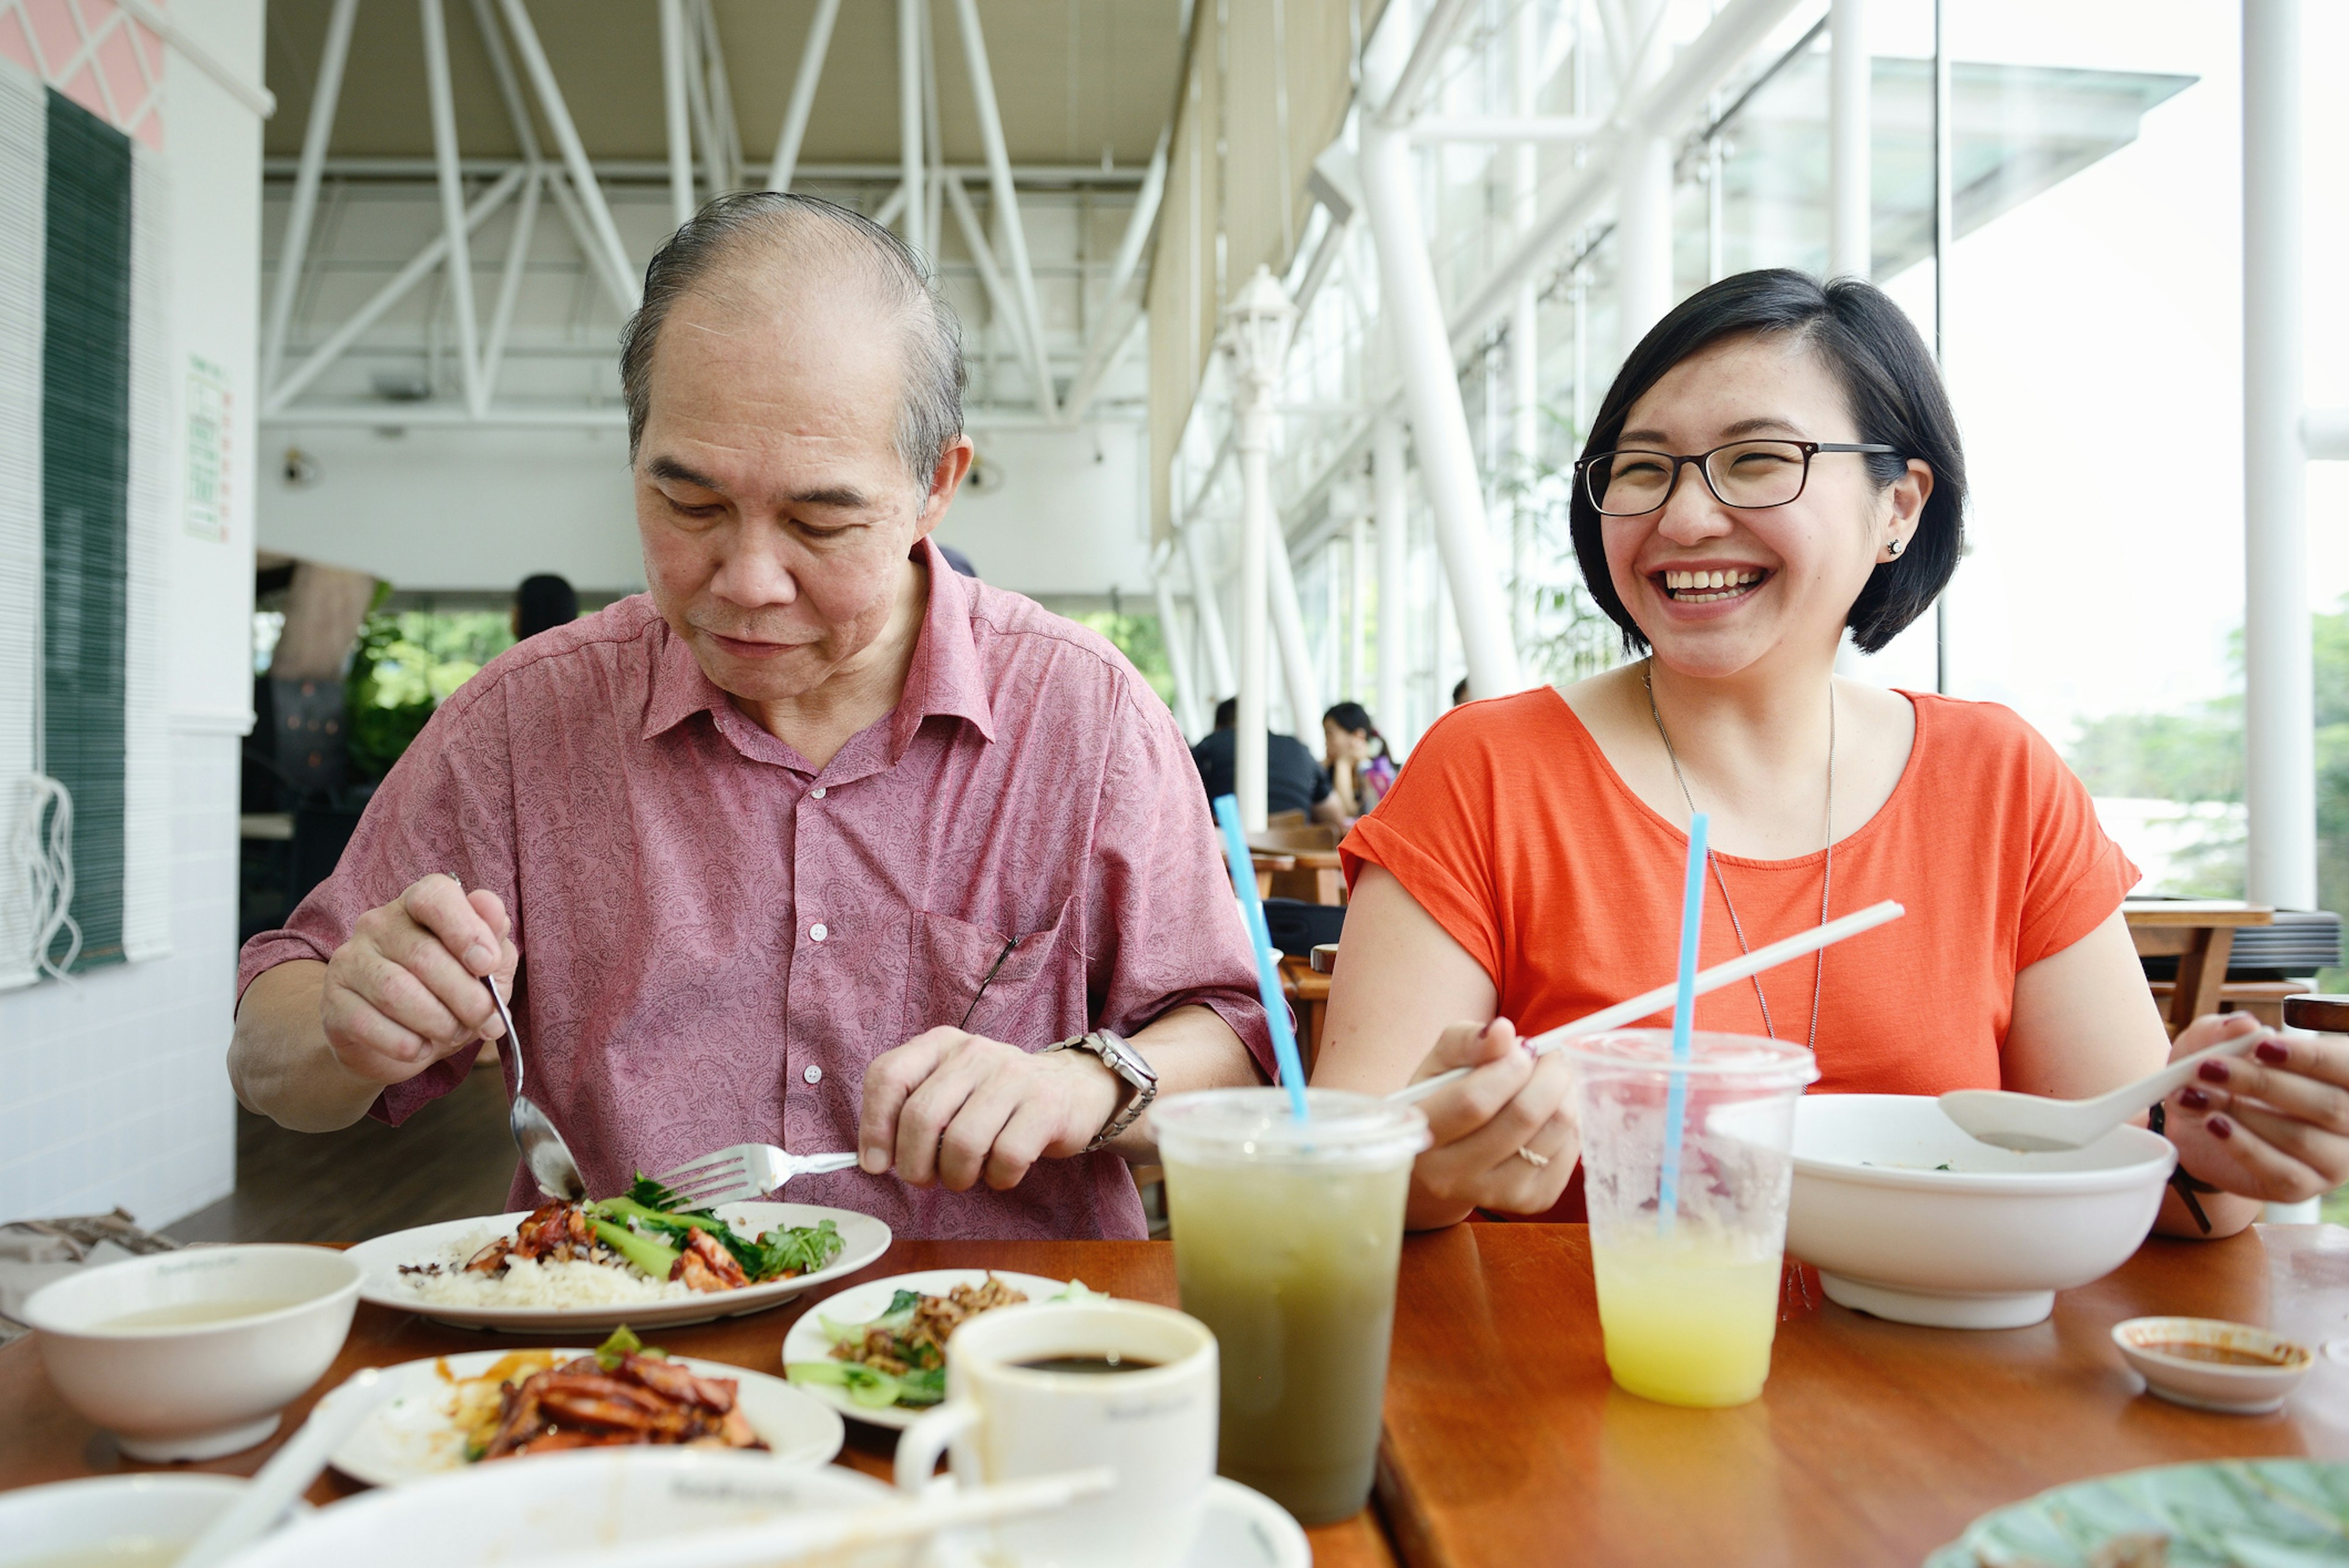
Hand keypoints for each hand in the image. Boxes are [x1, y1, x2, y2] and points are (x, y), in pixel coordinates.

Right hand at [319, 874, 517, 1086]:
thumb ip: (494, 941)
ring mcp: (350, 960)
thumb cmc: (446, 993)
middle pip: (423, 955)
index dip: (466, 929)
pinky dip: (405, 1043)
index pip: (435, 897)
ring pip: (396, 991)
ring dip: (438, 1021)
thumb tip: (496, 917)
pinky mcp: (333, 1001)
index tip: (488, 964)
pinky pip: (367, 1023)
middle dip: (465, 996)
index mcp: (419, 904)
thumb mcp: (482, 968)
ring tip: (454, 1033)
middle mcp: (379, 924)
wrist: (395, 1040)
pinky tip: (421, 1048)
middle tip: (484, 1018)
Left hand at [859, 1029, 1123, 1191]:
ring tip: (965, 1176)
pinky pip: (1006, 1158)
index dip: (874, 1127)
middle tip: (926, 1179)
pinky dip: (998, 1179)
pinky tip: (1002, 1172)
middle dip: (915, 1165)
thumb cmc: (997, 1099)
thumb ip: (909, 1112)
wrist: (1073, 1088)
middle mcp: (974, 1053)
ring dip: (957, 1177)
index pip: (888, 1076)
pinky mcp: (1045, 1106)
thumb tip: (872, 1160)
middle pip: (922, 1117)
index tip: (876, 1163)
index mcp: (941, 1044)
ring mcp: (1013, 1076)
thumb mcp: (950, 1089)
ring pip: (963, 1143)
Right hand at [1403, 1019, 1577, 1228]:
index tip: (1524, 1048)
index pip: (1474, 1102)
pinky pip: (1570, 1152)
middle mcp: (1453, 1175)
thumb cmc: (1443, 1099)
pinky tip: (1554, 1110)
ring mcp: (1495, 1195)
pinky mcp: (1531, 1201)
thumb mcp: (1440, 1063)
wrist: (1447, 1161)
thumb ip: (1466, 1041)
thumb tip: (1503, 1032)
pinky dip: (1573, 1122)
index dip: (1509, 1068)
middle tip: (1552, 1056)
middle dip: (1550, 1075)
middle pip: (1523, 1118)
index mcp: (1422, 1136)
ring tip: (1553, 1080)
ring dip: (1566, 1094)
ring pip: (1554, 1133)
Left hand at [2162, 1011, 2348, 1204]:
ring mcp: (2335, 1159)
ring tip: (2196, 1095)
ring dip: (2244, 1113)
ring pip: (2302, 1138)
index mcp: (2346, 1076)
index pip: (2344, 1066)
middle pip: (2327, 1105)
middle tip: (2209, 1067)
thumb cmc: (2222, 1075)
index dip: (2308, 1057)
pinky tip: (2213, 1124)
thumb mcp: (2215, 1043)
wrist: (2200, 1123)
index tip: (2261, 1046)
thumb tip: (2244, 1025)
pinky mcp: (2304, 1186)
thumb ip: (2228, 1031)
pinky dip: (2244, 1146)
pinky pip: (2282, 1172)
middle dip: (2264, 1083)